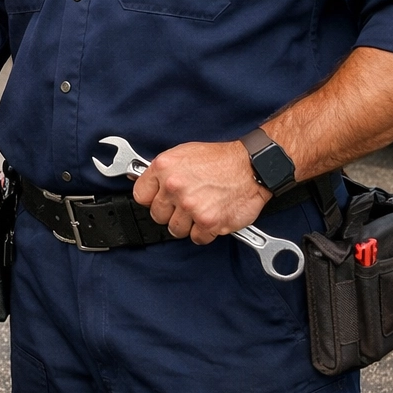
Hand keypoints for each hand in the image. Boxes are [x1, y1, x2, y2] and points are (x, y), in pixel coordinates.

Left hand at [131, 140, 270, 244]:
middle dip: (171, 213)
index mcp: (164, 167)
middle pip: (158, 215)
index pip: (141, 195)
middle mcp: (174, 186)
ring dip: (189, 224)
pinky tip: (213, 216)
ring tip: (201, 209)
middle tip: (186, 205)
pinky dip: (206, 232)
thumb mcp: (184, 153)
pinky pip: (197, 238)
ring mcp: (190, 205)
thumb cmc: (221, 159)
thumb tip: (142, 181)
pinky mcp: (207, 222)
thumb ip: (162, 171)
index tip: (161, 200)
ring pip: (176, 230)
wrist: (251, 166)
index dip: (152, 199)